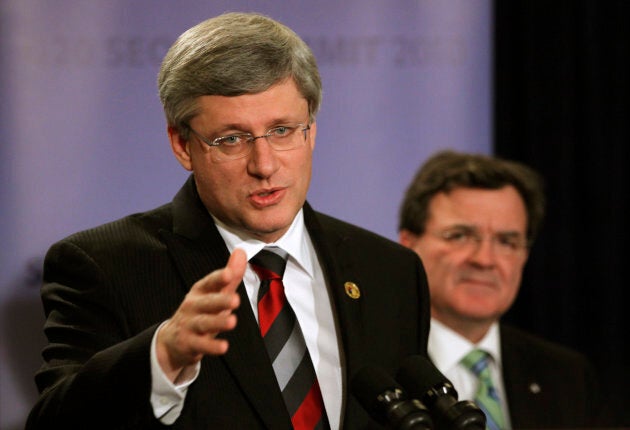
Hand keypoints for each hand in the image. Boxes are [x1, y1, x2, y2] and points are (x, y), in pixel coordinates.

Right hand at [156, 248, 245, 381]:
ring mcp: (189, 325)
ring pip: (204, 323)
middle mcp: (193, 306)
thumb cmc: (200, 311)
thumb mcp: (215, 292)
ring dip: (218, 322)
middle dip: (220, 301)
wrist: (173, 339)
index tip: (229, 274)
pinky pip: (201, 345)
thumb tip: (241, 251)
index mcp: (200, 291)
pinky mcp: (189, 343)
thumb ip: (230, 274)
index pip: (209, 283)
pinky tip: (224, 346)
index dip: (218, 278)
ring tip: (232, 321)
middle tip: (235, 300)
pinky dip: (211, 347)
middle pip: (207, 303)